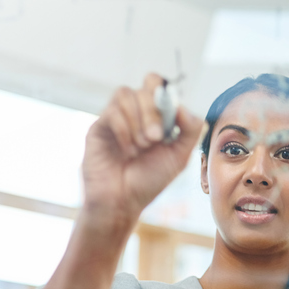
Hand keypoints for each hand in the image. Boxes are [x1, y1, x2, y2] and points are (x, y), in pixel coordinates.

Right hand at [81, 73, 205, 231]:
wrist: (122, 203)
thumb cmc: (149, 181)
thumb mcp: (179, 157)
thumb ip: (189, 130)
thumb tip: (183, 106)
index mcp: (156, 116)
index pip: (160, 86)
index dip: (166, 96)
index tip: (170, 123)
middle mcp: (135, 113)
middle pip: (144, 86)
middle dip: (152, 111)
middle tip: (156, 138)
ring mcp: (116, 118)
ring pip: (125, 94)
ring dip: (138, 120)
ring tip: (142, 146)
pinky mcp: (99, 127)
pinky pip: (111, 113)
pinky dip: (124, 130)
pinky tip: (129, 151)